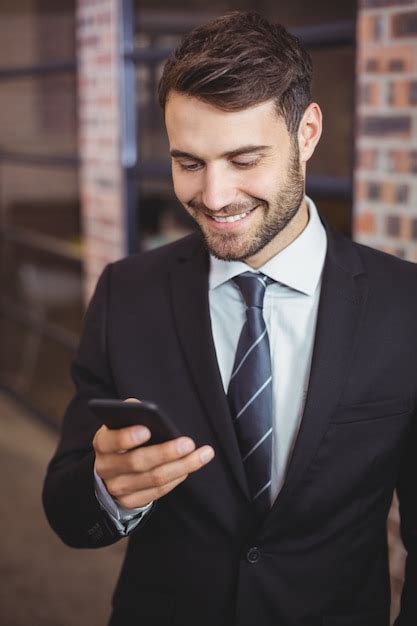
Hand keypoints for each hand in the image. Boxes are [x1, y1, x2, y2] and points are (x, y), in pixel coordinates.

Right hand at [93, 399, 214, 508]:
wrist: (112, 471)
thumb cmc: (124, 440)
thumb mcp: (121, 424)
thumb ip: (131, 413)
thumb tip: (142, 407)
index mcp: (102, 444)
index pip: (111, 441)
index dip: (127, 437)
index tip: (147, 429)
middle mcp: (106, 468)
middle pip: (137, 462)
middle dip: (165, 452)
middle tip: (188, 443)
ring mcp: (118, 488)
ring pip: (153, 479)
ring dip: (182, 466)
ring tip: (203, 454)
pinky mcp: (131, 502)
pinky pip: (158, 492)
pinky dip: (177, 478)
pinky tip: (190, 466)